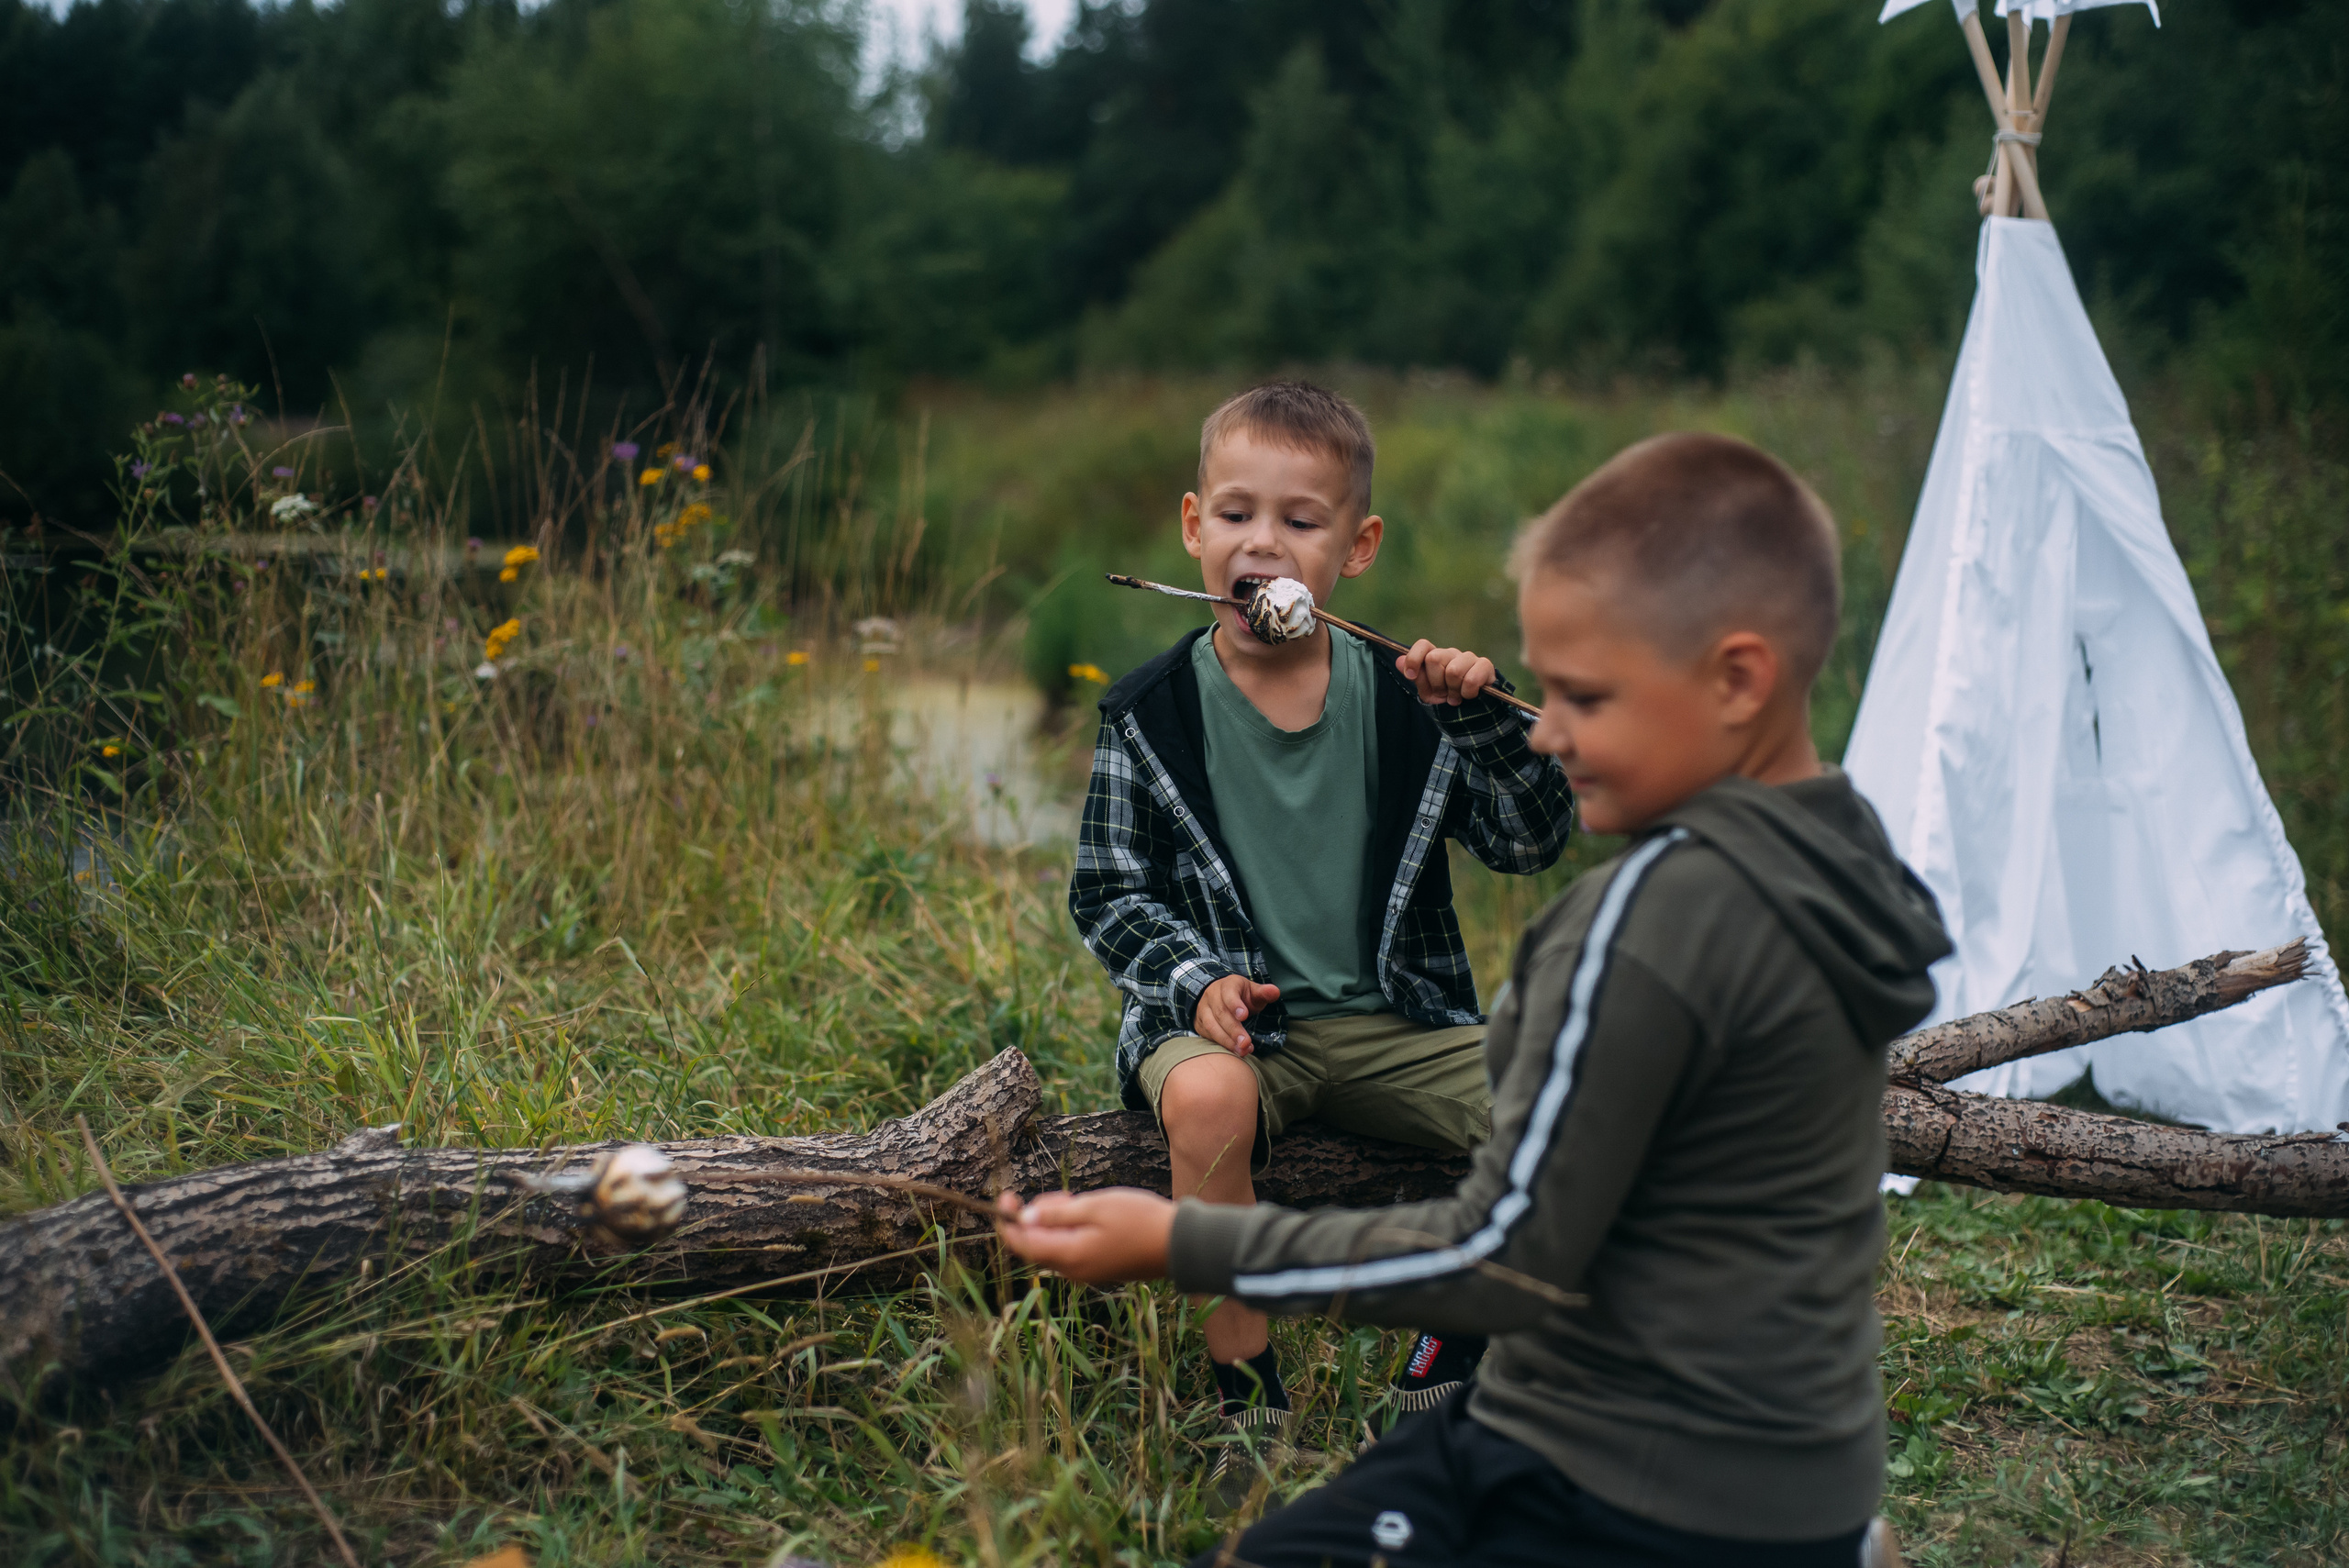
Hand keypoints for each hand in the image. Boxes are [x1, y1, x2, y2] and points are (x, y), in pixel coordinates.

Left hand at [995, 1188, 1175, 1284]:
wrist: (1179, 1245)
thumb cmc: (1139, 1220)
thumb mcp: (1095, 1207)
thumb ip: (1057, 1214)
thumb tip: (1024, 1219)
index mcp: (1068, 1256)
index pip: (1022, 1244)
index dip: (1007, 1221)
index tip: (1007, 1196)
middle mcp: (1073, 1271)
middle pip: (1036, 1246)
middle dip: (1036, 1217)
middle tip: (1062, 1194)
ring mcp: (1087, 1273)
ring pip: (1054, 1247)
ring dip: (1055, 1222)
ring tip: (1077, 1200)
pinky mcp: (1099, 1269)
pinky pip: (1072, 1251)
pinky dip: (1070, 1231)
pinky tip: (1089, 1215)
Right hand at [1195, 974, 1280, 1055]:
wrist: (1218, 996)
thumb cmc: (1241, 996)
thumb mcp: (1253, 991)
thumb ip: (1264, 992)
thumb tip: (1275, 992)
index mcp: (1227, 985)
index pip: (1229, 993)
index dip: (1235, 1005)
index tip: (1244, 1016)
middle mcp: (1212, 996)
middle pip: (1221, 1013)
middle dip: (1234, 1030)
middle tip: (1246, 1043)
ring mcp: (1204, 1010)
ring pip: (1212, 1026)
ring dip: (1227, 1040)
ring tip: (1242, 1051)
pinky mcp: (1200, 1023)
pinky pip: (1207, 1035)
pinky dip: (1221, 1044)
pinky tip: (1234, 1051)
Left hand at [1397, 640, 1496, 706]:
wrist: (1473, 712)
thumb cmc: (1448, 698)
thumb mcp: (1428, 692)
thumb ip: (1416, 676)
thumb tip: (1399, 661)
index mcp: (1436, 656)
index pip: (1423, 645)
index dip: (1414, 659)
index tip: (1410, 675)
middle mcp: (1451, 653)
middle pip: (1435, 658)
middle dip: (1436, 682)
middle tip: (1443, 693)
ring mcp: (1469, 658)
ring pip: (1453, 671)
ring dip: (1453, 691)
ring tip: (1456, 697)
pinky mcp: (1485, 665)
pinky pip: (1471, 679)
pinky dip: (1467, 693)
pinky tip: (1469, 695)